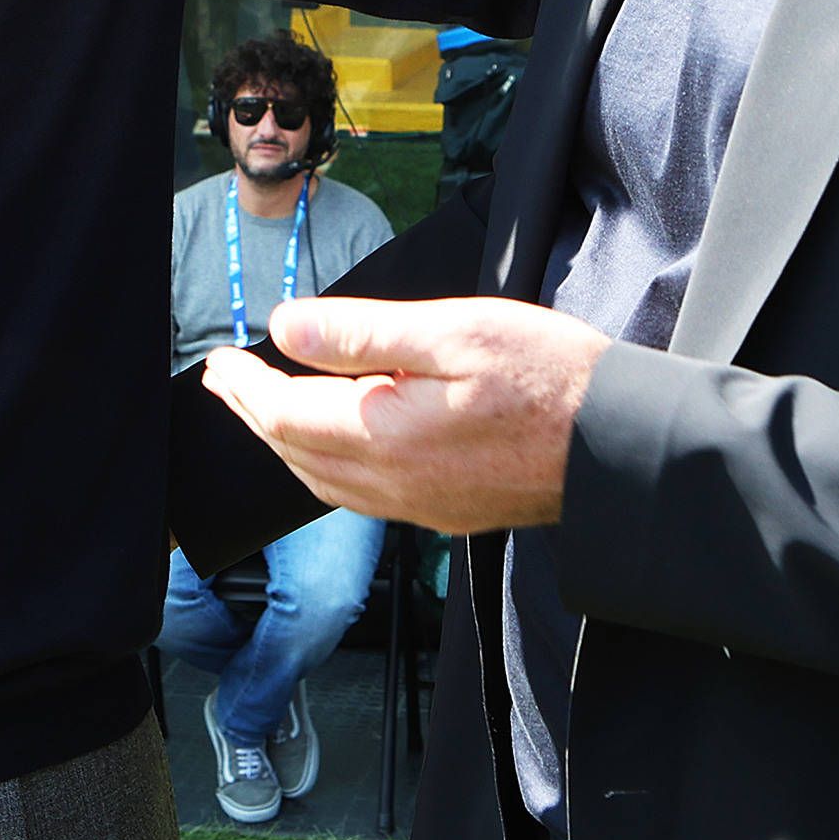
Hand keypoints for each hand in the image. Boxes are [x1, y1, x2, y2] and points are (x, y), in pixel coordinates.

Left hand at [200, 295, 609, 532]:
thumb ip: (363, 333)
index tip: (219, 361)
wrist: (619, 445)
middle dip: (255, 415)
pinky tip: (335, 446)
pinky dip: (328, 466)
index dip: (245, 388)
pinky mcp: (448, 512)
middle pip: (296, 454)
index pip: (285, 415)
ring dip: (286, 443)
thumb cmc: (549, 377)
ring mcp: (421, 506)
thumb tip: (286, 327)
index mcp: (385, 436)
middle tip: (226, 382)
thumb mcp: (453, 330)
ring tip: (265, 410)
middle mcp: (393, 485)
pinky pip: (363, 496)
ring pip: (325, 481)